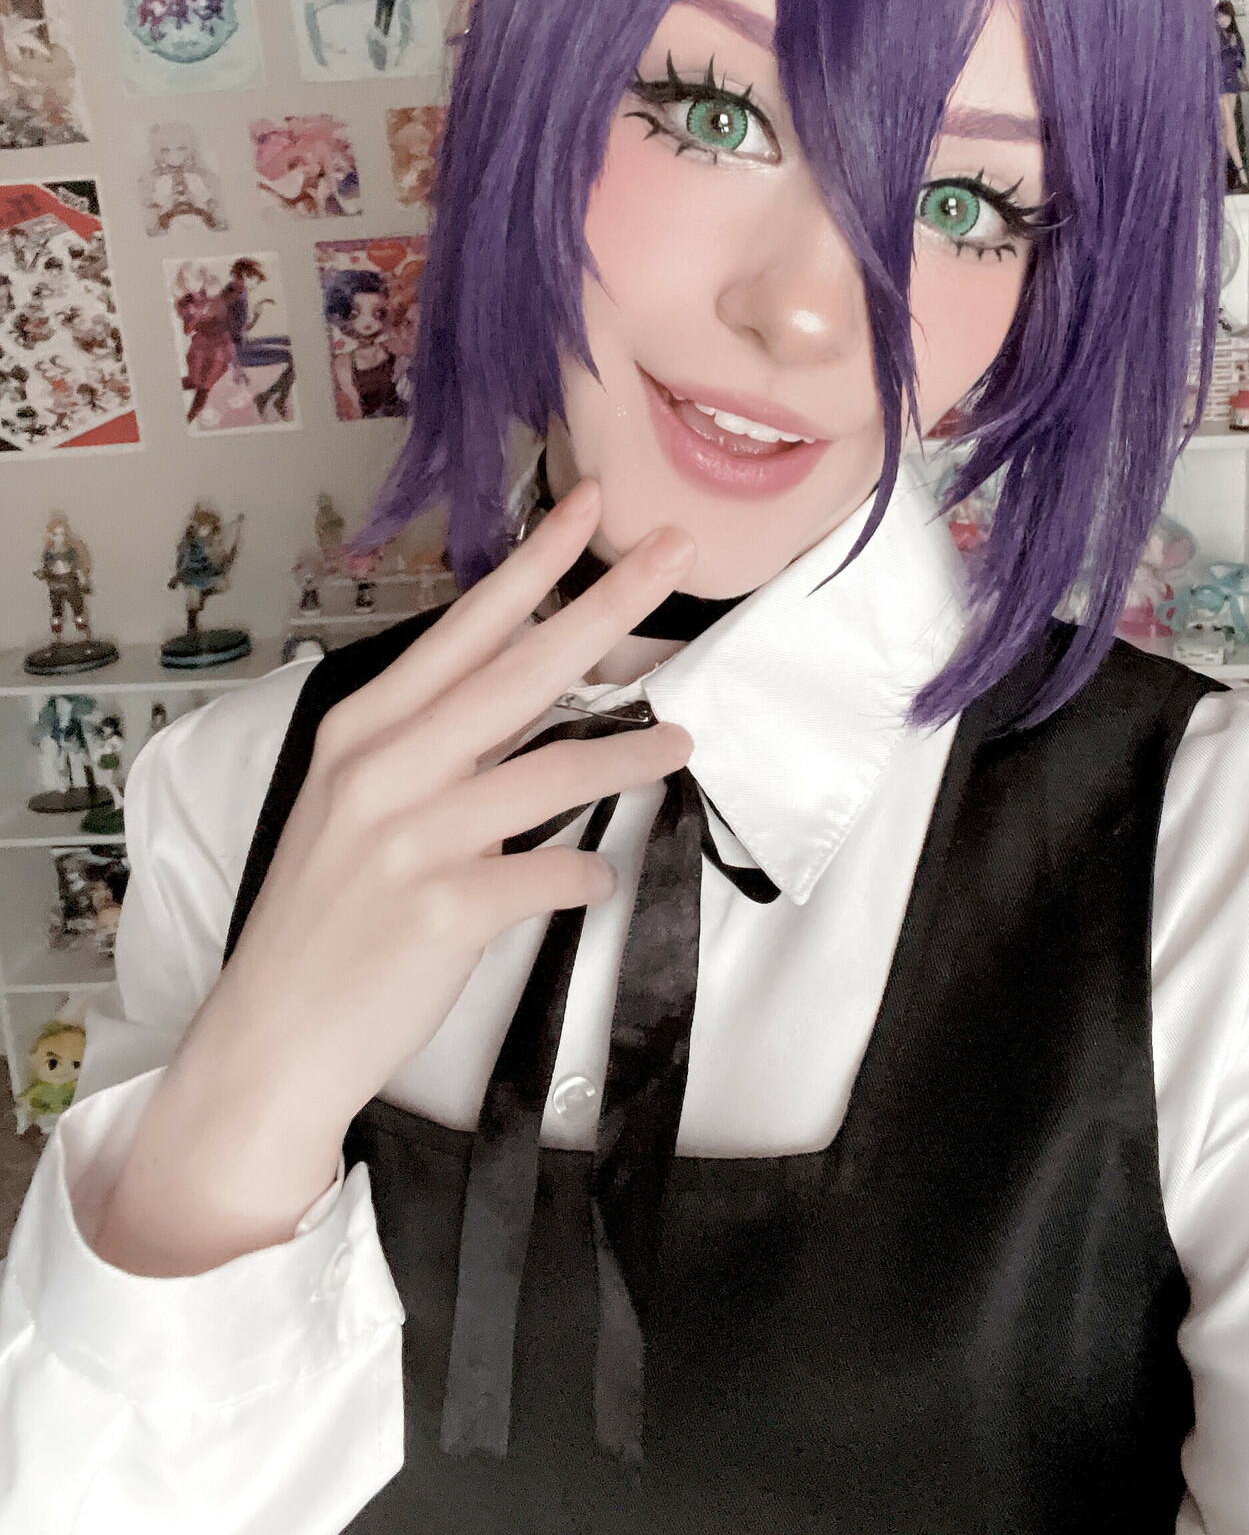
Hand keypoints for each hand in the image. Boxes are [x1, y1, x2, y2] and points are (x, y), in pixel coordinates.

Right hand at [94, 481, 694, 1274]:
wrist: (271, 1037)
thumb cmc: (324, 916)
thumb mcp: (357, 808)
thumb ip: (438, 753)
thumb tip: (534, 713)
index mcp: (362, 730)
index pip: (464, 629)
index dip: (533, 565)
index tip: (590, 507)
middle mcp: (383, 768)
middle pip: (517, 672)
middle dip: (603, 606)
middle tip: (672, 553)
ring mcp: (410, 838)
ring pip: (548, 773)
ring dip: (627, 755)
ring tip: (681, 740)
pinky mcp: (441, 910)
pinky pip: (547, 878)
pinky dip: (582, 879)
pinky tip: (593, 881)